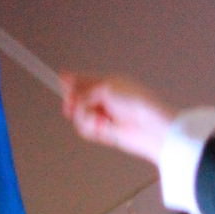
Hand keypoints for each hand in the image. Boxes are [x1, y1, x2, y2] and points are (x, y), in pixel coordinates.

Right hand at [61, 73, 175, 165]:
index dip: (70, 83)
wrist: (153, 127)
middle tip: (72, 106)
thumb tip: (67, 86)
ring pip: (79, 115)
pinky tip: (102, 127)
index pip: (81, 80)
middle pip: (76, 99)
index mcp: (107, 83)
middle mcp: (104, 99)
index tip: (61, 82)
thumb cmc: (136, 102)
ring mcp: (104, 116)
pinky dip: (90, 128)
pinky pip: (86, 130)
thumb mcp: (107, 89)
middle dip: (73, 102)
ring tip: (99, 119)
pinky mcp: (105, 133)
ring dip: (84, 117)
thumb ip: (85, 90)